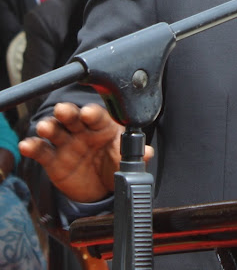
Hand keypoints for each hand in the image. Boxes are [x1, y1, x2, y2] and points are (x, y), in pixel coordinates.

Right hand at [19, 102, 153, 202]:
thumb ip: (134, 156)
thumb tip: (148, 152)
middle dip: (68, 112)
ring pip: (56, 130)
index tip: (88, 113)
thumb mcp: (125, 162)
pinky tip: (27, 145)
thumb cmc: (114, 165)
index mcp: (104, 126)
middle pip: (74, 117)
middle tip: (64, 110)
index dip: (93, 113)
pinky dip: (33, 147)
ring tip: (44, 127)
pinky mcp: (53, 159)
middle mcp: (84, 130)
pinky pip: (42, 151)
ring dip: (49, 127)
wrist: (100, 188)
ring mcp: (67, 143)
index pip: (98, 116)